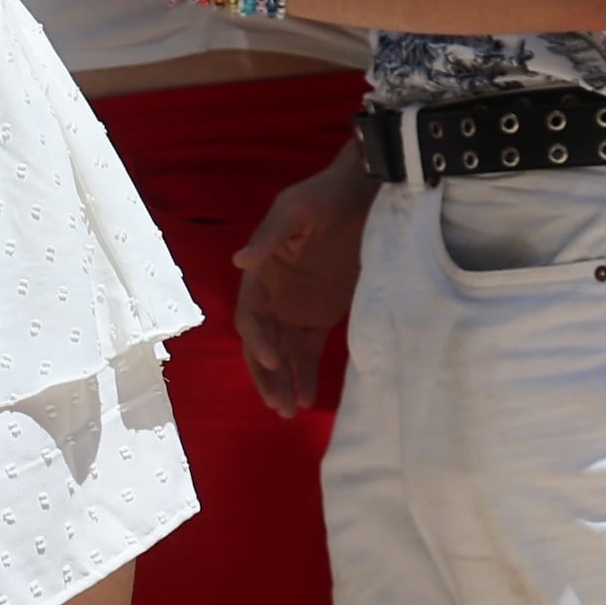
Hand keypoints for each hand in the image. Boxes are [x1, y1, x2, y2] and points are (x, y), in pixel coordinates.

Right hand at [233, 151, 372, 415]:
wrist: (366, 194)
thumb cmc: (325, 195)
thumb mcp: (294, 210)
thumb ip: (269, 237)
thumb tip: (239, 262)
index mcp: (261, 273)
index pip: (252, 315)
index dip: (258, 340)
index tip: (273, 360)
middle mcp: (274, 296)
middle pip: (261, 344)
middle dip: (266, 375)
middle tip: (277, 403)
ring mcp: (298, 307)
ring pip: (283, 354)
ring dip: (282, 382)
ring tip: (289, 410)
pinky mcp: (323, 315)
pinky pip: (308, 351)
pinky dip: (305, 374)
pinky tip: (307, 397)